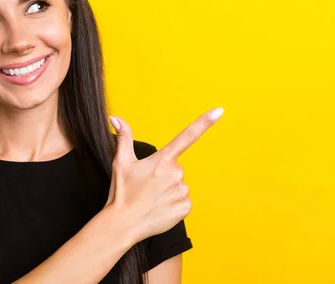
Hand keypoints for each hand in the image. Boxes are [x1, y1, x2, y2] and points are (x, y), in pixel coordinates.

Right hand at [104, 107, 223, 243]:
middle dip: (164, 175)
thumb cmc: (122, 192)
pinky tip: (160, 208)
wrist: (123, 224)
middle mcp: (175, 173)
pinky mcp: (185, 207)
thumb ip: (123, 137)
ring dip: (168, 190)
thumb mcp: (121, 162)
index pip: (186, 136)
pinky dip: (173, 204)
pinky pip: (183, 200)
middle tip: (147, 187)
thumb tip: (115, 117)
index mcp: (162, 160)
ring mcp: (182, 190)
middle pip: (176, 168)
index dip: (204, 123)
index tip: (219, 111)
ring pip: (179, 185)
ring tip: (151, 199)